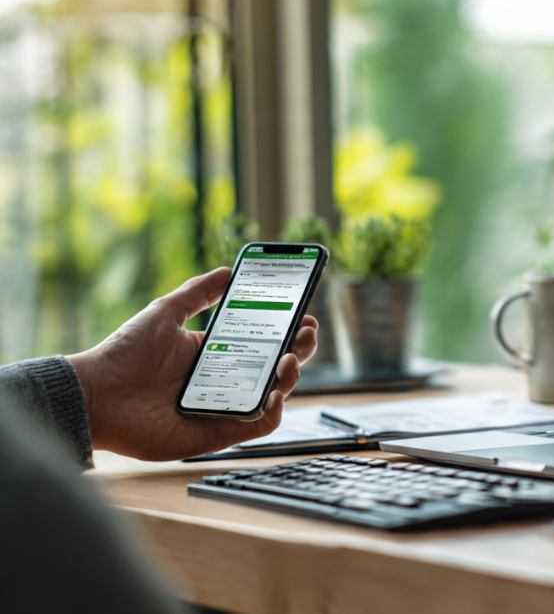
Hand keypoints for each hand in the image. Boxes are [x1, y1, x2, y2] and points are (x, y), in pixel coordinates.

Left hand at [67, 268, 318, 460]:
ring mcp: (225, 409)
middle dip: (300, 350)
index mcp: (217, 355)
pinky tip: (272, 393)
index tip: (304, 315)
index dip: (289, 331)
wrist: (96, 394)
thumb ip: (198, 292)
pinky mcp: (218, 433)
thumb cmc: (124, 355)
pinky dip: (273, 411)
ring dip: (291, 378)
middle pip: (276, 368)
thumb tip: (228, 270)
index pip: (264, 343)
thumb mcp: (165, 312)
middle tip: (306, 334)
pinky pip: (259, 427)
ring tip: (289, 359)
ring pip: (274, 396)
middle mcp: (226, 382)